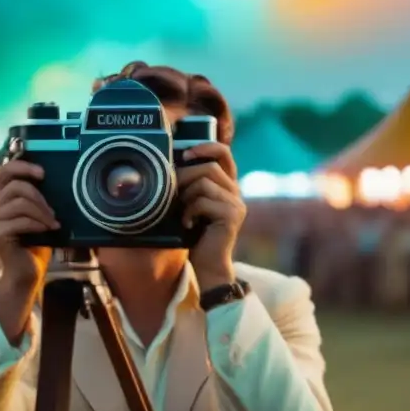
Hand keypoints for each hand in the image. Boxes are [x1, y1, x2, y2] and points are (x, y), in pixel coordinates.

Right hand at [0, 160, 58, 342]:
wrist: (26, 274)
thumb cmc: (36, 245)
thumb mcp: (38, 217)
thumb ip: (38, 201)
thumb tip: (57, 180)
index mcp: (2, 200)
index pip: (3, 172)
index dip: (21, 166)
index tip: (42, 173)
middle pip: (15, 186)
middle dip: (39, 195)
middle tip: (53, 211)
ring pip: (20, 203)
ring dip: (42, 212)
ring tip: (53, 224)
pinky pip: (20, 221)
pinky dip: (38, 224)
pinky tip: (48, 231)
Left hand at [177, 142, 246, 291]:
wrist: (206, 264)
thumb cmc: (195, 233)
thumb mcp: (191, 202)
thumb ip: (191, 184)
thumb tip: (173, 162)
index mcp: (226, 185)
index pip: (223, 153)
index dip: (206, 146)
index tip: (186, 153)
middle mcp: (235, 192)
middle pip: (209, 167)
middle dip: (185, 177)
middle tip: (174, 193)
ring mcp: (236, 204)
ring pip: (204, 183)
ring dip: (186, 197)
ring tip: (183, 213)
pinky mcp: (231, 216)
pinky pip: (203, 201)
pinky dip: (189, 211)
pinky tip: (187, 224)